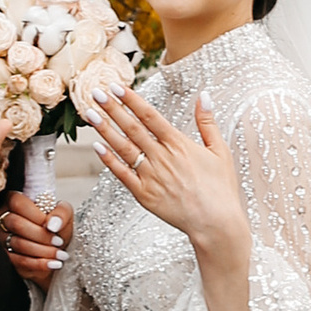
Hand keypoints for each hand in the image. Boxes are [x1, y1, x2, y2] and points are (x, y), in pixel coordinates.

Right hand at [0, 192, 72, 287]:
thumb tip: (52, 224)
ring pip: (18, 244)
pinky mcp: (5, 257)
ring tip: (59, 254)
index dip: (37, 216)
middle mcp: (3, 218)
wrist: (56, 249)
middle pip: (16, 224)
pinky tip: (52, 263)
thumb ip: (61, 213)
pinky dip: (38, 264)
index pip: (18, 203)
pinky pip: (18, 261)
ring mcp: (1, 238)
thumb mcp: (65, 214)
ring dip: (43, 251)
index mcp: (14, 201)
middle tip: (59, 242)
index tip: (54, 227)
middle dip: (42, 235)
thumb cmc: (56, 228)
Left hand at [84, 83, 247, 265]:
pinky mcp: (144, 195)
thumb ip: (207, 123)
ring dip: (105, 130)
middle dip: (112, 108)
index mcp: (179, 144)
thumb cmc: (220, 188)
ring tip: (90, 114)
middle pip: (132, 128)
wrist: (215, 223)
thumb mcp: (220, 151)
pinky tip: (97, 147)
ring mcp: (151, 176)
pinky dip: (109, 160)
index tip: (116, 86)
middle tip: (95, 92)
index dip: (131, 100)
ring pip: (123, 148)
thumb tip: (204, 96)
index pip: (150, 116)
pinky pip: (122, 174)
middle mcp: (162, 157)